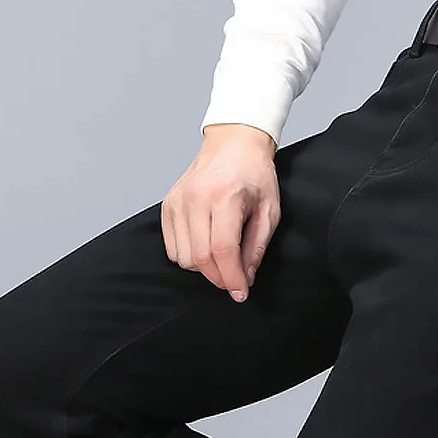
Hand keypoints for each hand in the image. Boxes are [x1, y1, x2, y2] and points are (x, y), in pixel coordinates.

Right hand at [161, 123, 279, 300]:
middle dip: (219, 278)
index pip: (223, 250)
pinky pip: (172, 248)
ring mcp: (178, 201)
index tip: (240, 293)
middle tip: (234, 279)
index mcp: (224, 196)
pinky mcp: (168, 205)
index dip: (232, 278)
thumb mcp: (269, 211)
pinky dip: (187, 255)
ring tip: (221, 257)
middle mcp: (196, 198)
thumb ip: (257, 247)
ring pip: (183, 257)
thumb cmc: (254, 174)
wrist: (233, 144)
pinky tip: (204, 246)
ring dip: (203, 267)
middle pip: (201, 257)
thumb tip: (245, 277)